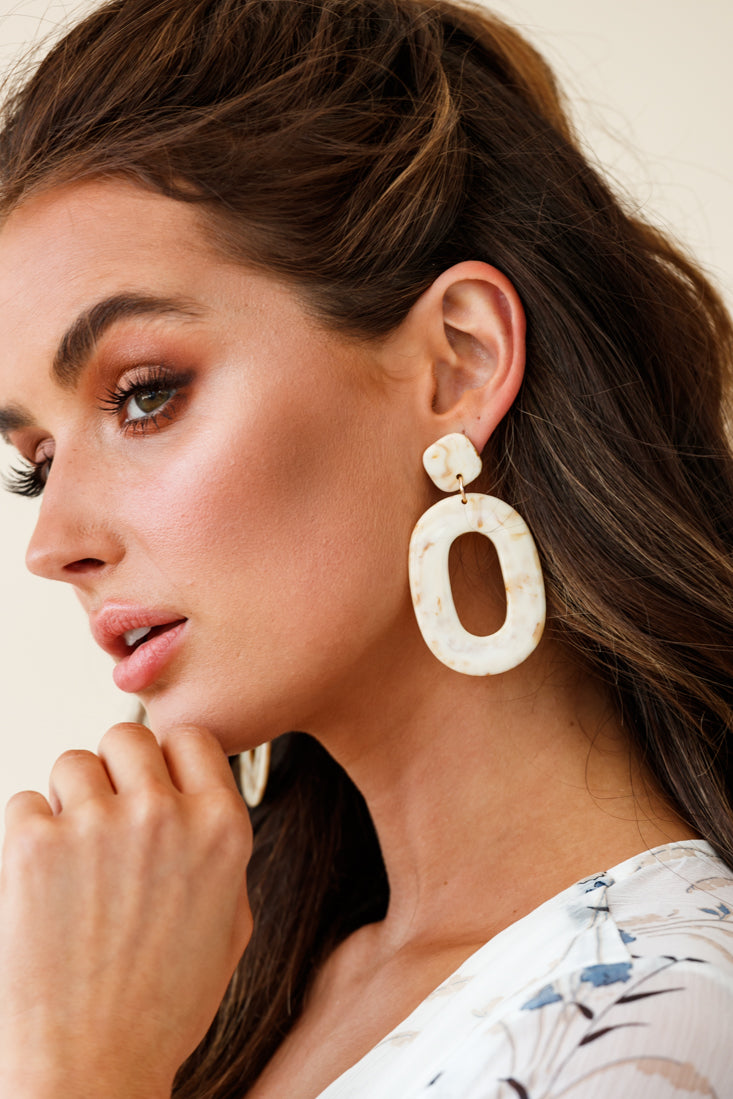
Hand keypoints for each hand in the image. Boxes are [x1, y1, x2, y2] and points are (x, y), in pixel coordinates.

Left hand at [0, 723, 252, 1098]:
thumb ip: (223, 852)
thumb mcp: (232, 926)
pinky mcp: (32, 847)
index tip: (155, 784)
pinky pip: (22, 804)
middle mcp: (162, 815)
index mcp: (220, 829)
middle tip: (106, 820)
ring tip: (72, 859)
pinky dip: (27, 835)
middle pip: (126, 735)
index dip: (169, 760)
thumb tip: (200, 802)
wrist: (94, 1068)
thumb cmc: (162, 1007)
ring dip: (68, 801)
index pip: (191, 737)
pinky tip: (44, 884)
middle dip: (115, 772)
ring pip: (71, 763)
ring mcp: (95, 827)